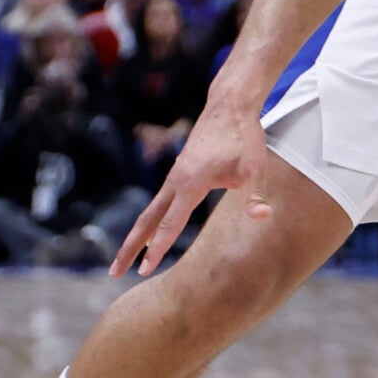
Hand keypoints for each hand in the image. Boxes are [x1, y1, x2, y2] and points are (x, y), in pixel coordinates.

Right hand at [111, 98, 276, 276]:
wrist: (230, 105)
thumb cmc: (244, 137)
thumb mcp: (254, 167)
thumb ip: (254, 195)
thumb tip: (263, 216)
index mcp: (190, 183)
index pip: (170, 224)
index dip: (158, 249)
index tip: (145, 271)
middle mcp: (176, 181)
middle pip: (147, 220)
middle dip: (130, 248)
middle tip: (114, 272)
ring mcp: (175, 176)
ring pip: (150, 212)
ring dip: (136, 237)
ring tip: (124, 260)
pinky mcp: (179, 173)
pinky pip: (160, 203)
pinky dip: (149, 222)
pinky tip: (150, 234)